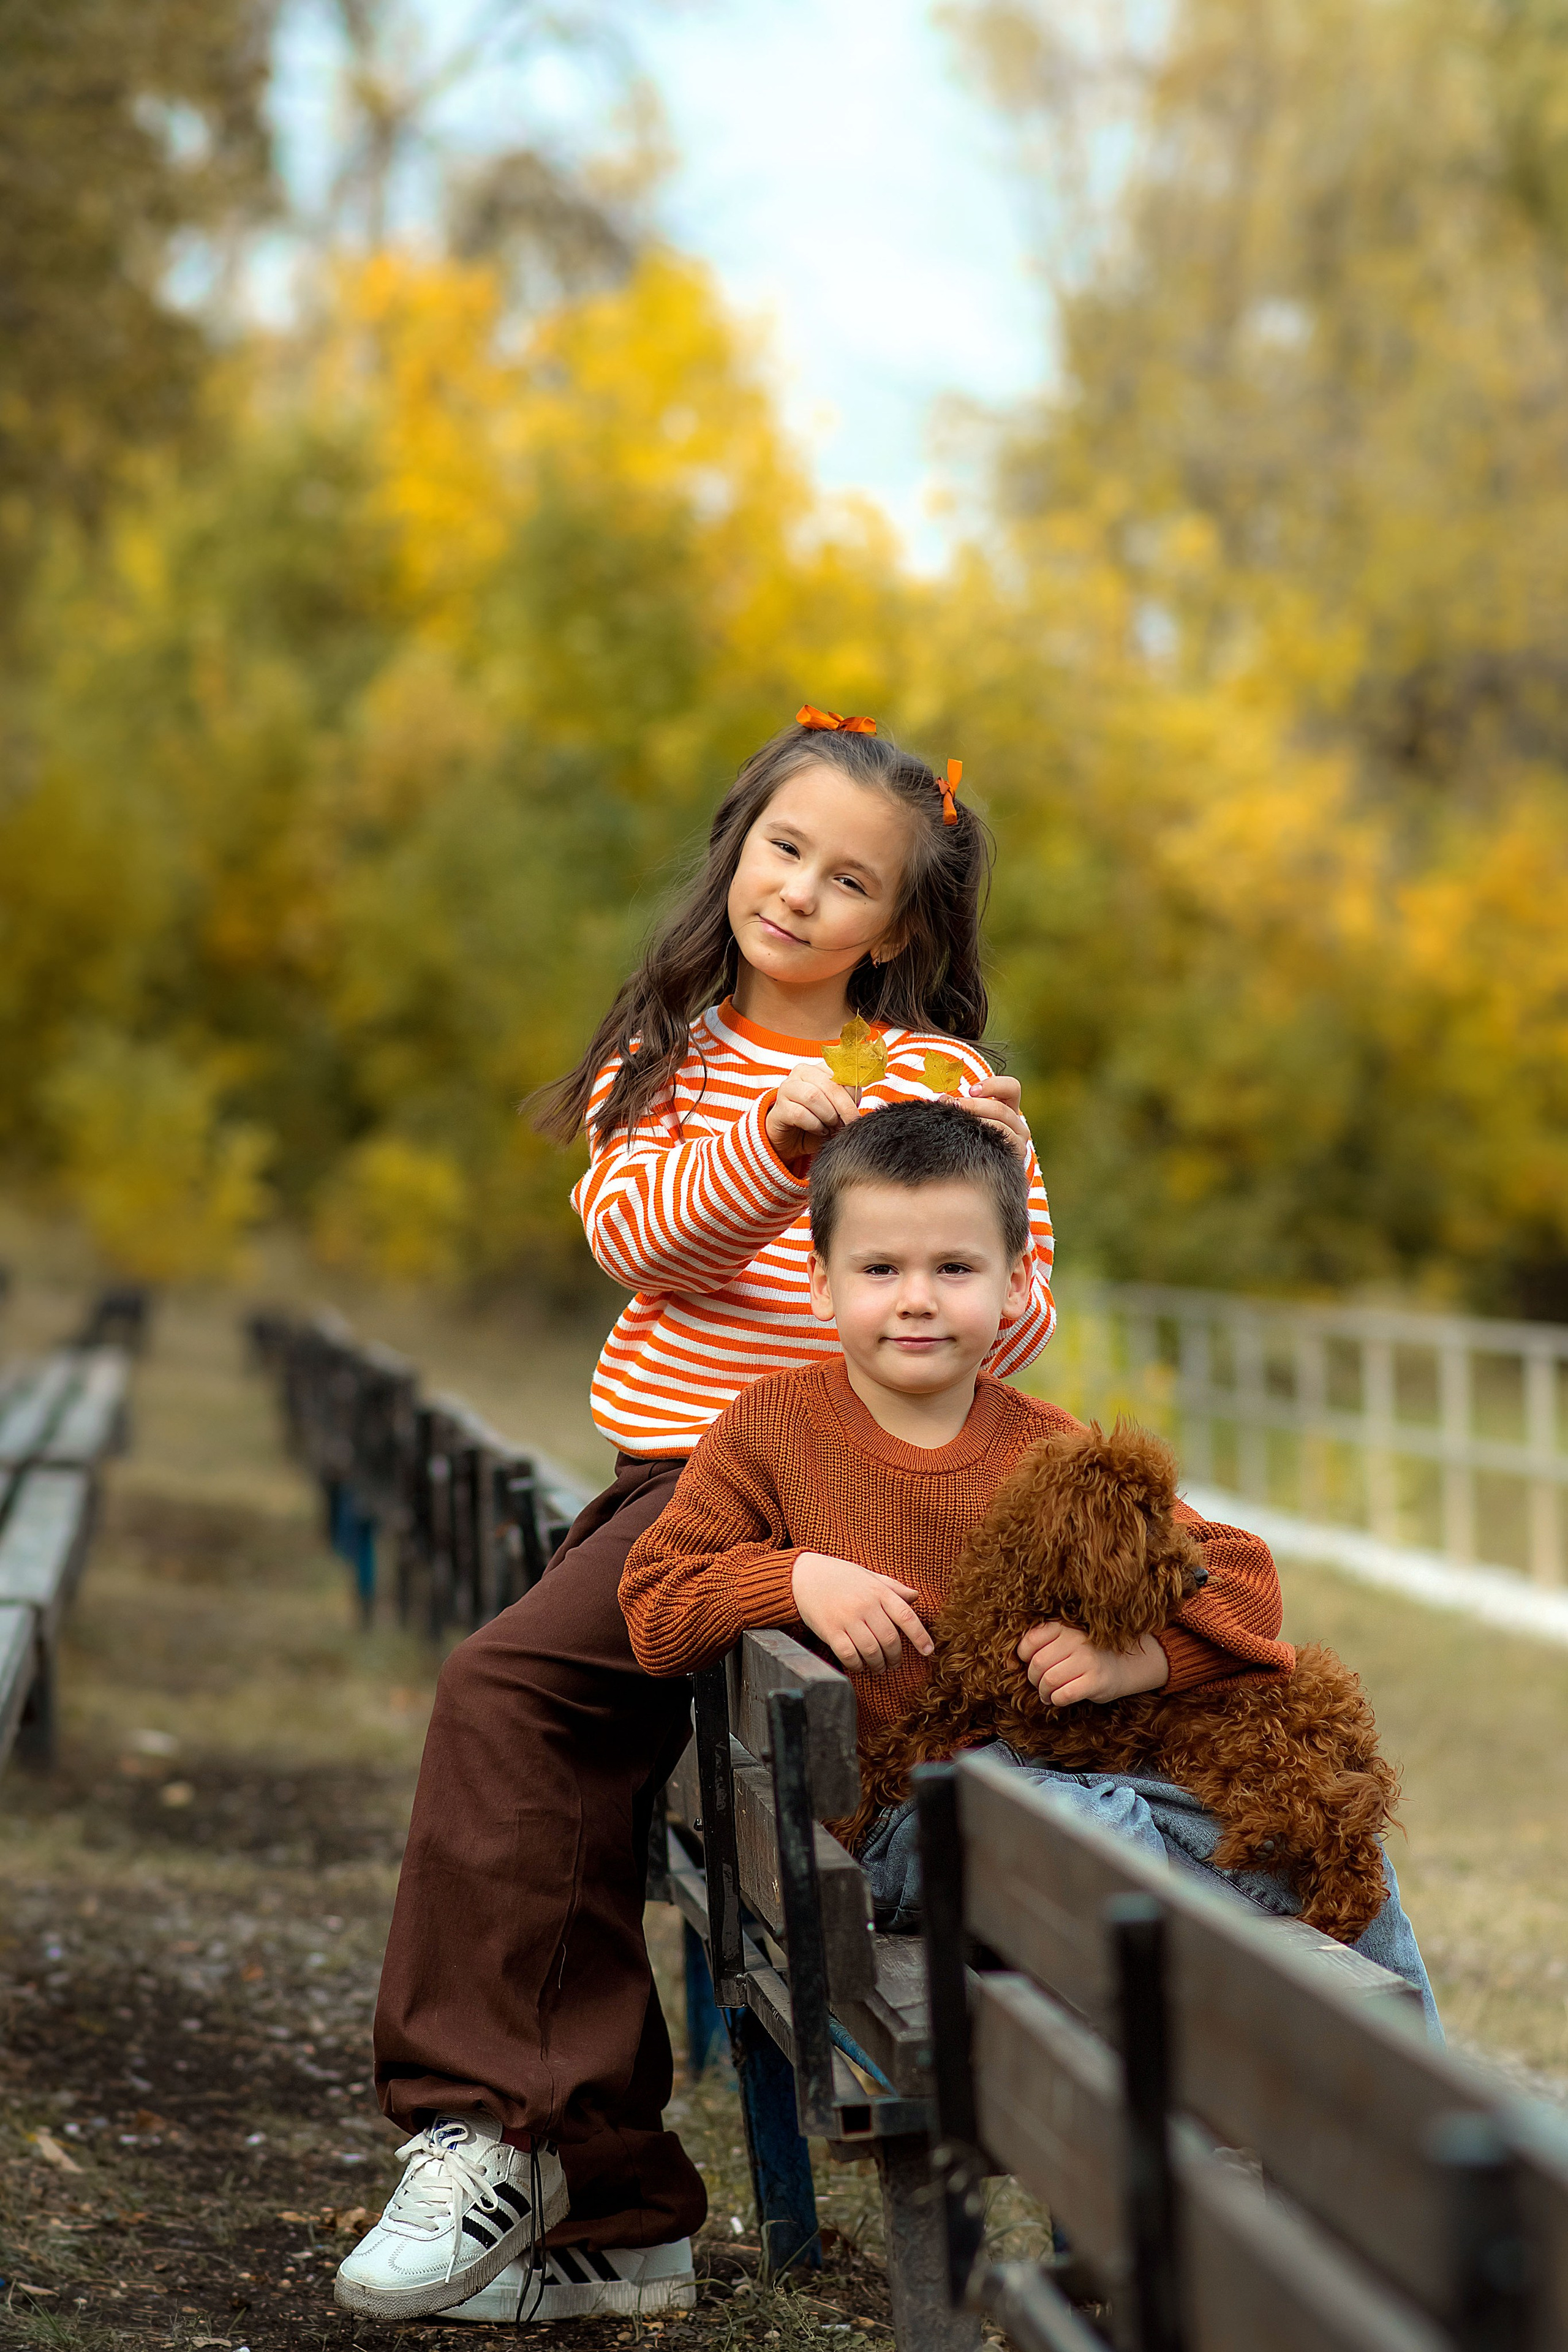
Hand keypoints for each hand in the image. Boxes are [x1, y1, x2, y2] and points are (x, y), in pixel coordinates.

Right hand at [766, 1061, 863, 1163]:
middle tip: (848, 1124)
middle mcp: (802, 1072)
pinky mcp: (779, 1107)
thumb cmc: (818, 1120)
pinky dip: (815, 1125)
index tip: (854, 1112)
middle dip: (843, 1108)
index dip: (853, 1095)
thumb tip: (856, 1101)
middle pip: (830, 1085)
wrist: (793, 1138)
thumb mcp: (837, 1108)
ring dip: (828, 1116)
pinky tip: (820, 1131)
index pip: (843, 1074)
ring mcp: (787, 1088)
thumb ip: (847, 1099)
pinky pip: (800, 1114)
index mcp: (820, 1068)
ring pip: (813, 1097)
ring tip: (832, 1127)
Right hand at [792, 1552, 934, 1673]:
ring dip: (878, 1665)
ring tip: (879, 1667)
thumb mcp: (868, 1576)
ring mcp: (847, 1618)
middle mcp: (865, 1605)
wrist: (804, 1575)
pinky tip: (859, 1665)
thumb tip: (915, 1596)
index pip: (906, 1617)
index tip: (929, 1651)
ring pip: (872, 1651)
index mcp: (878, 1592)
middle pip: (890, 1640)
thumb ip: (892, 1587)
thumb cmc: (840, 1576)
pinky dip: (857, 1665)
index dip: (920, 1636)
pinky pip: (849, 1656)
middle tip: (894, 1663)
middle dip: (895, 1657)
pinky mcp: (830, 1630)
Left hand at [958, 1074, 1031, 1162]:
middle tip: (953, 1105)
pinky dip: (982, 1140)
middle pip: (1000, 1109)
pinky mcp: (1014, 1157)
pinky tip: (967, 1141)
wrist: (980, 1167)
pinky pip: (1000, 1145)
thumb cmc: (970, 1134)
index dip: (993, 1085)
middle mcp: (1017, 1124)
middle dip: (974, 1105)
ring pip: (1000, 1127)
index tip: (971, 1090)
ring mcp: (1017, 1142)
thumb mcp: (971, 1115)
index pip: (1011, 1088)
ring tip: (955, 1121)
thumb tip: (944, 1099)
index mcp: (1009, 1107)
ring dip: (976, 1122)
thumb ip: (963, 1104)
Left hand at [1017, 1621, 1169, 1705]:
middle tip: (1041, 1684)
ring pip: (1048, 1681)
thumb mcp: (1066, 1641)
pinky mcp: (1095, 1681)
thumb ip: (1041, 1645)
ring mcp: (1087, 1660)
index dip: (1022, 1657)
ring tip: (1049, 1694)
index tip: (1026, 1665)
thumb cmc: (1087, 1655)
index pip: (1029, 1641)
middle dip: (1033, 1679)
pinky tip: (1061, 1698)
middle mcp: (1076, 1640)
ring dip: (1044, 1693)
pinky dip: (1057, 1700)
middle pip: (1037, 1664)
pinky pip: (1063, 1695)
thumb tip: (1008, 1663)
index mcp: (1065, 1627)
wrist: (1126, 1665)